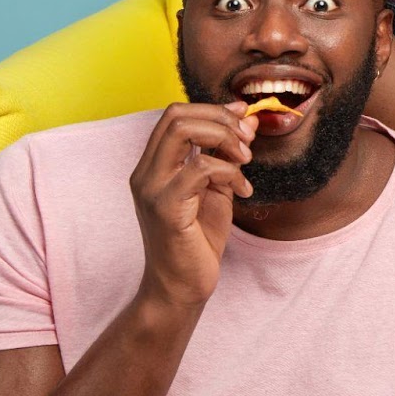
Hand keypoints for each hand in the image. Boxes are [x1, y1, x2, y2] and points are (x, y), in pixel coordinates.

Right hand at [128, 101, 256, 308]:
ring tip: (246, 162)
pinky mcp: (166, 208)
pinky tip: (244, 191)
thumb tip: (249, 120)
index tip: (244, 117)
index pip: (174, 114)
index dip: (213, 109)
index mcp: (154, 166)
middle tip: (247, 142)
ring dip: (225, 139)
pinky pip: (200, 168)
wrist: (182, 287)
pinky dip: (230, 172)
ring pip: (182, 131)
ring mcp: (152, 189)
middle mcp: (145, 173)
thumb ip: (229, 155)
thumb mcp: (219, 188)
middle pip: (176, 115)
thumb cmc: (198, 239)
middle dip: (220, 119)